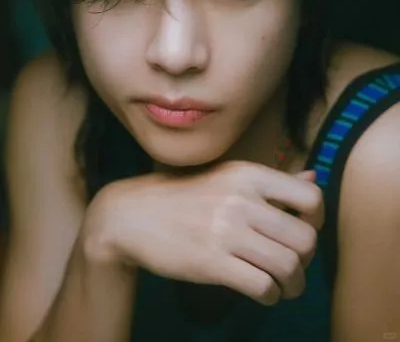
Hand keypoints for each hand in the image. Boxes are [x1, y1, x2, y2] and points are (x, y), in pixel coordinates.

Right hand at [84, 161, 323, 305]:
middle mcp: (241, 198)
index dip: (318, 221)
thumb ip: (273, 181)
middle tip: (294, 267)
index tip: (305, 232)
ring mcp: (225, 230)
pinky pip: (262, 286)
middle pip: (304, 239)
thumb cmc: (186, 196)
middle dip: (306, 261)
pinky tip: (263, 292)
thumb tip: (313, 176)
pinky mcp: (210, 261)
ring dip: (293, 284)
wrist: (133, 215)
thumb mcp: (229, 178)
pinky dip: (271, 296)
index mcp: (249, 174)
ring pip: (288, 266)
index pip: (310, 197)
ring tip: (283, 286)